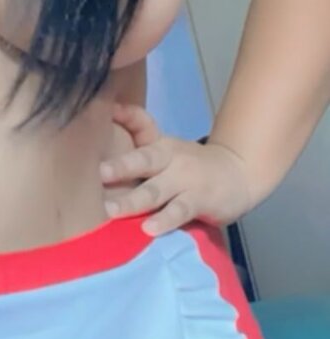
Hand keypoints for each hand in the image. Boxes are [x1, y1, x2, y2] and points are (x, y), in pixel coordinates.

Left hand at [100, 103, 253, 235]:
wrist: (239, 174)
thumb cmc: (190, 166)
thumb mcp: (166, 149)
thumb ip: (140, 134)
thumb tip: (111, 109)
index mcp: (159, 146)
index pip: (143, 126)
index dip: (128, 117)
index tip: (109, 110)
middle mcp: (171, 159)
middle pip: (145, 160)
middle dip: (122, 166)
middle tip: (100, 173)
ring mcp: (186, 180)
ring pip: (156, 191)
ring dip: (134, 201)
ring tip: (112, 210)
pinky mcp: (200, 201)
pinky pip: (179, 211)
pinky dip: (165, 220)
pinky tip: (149, 229)